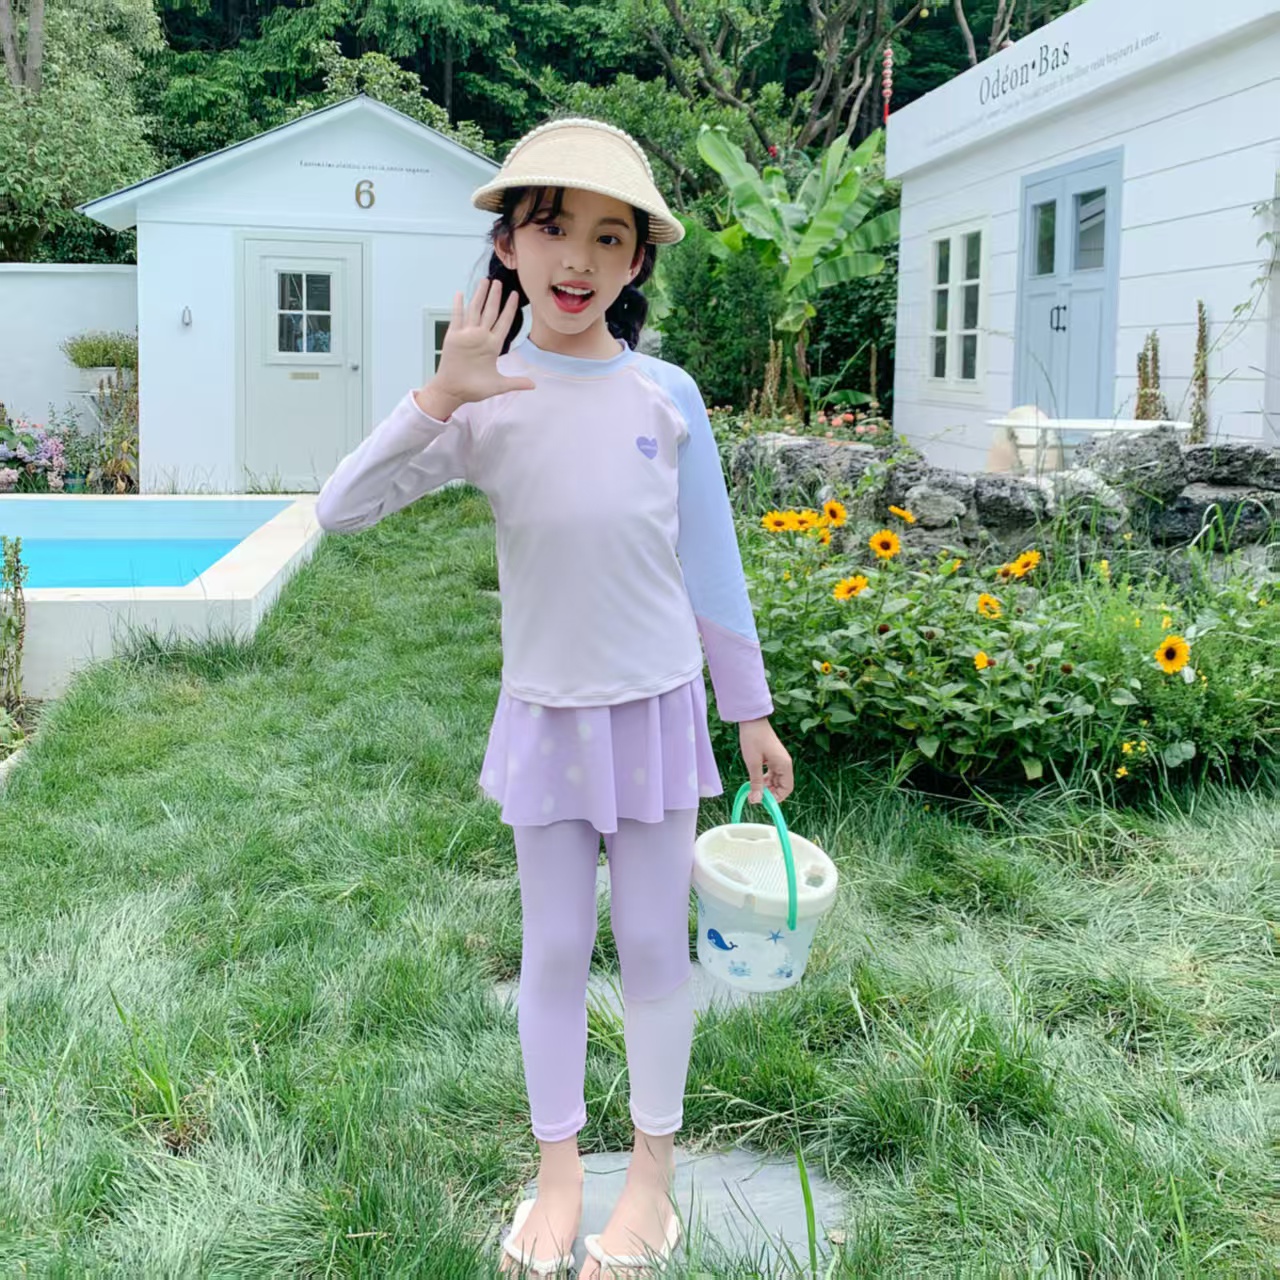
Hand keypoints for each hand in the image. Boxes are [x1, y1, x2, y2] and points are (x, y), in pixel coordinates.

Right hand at [417, 279, 535, 411]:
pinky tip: (461, 293)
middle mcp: (481, 337)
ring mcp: (467, 336)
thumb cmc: (474, 389)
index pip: (504, 322)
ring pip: (475, 310)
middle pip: (490, 312)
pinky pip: (457, 318)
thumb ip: (515, 382)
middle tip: (498, 282)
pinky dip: (458, 305)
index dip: (510, 309)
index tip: (515, 296)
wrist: (454, 392)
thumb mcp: (498, 385)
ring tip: (485, 281)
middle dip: (495, 296)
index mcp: (493, 346)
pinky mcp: (454, 337)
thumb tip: (534, 385)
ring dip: (480, 295)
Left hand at [738, 718, 793, 805]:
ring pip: (775, 780)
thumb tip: (757, 801)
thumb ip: (756, 783)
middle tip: (755, 796)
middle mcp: (784, 764)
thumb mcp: (753, 763)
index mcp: (784, 765)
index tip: (764, 802)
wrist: (751, 720)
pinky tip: (754, 780)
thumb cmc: (753, 739)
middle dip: (770, 793)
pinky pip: (771, 773)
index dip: (777, 798)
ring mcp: (778, 760)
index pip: (787, 788)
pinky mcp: (772, 758)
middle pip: (781, 785)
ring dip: (766, 786)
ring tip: (753, 789)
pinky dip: (764, 779)